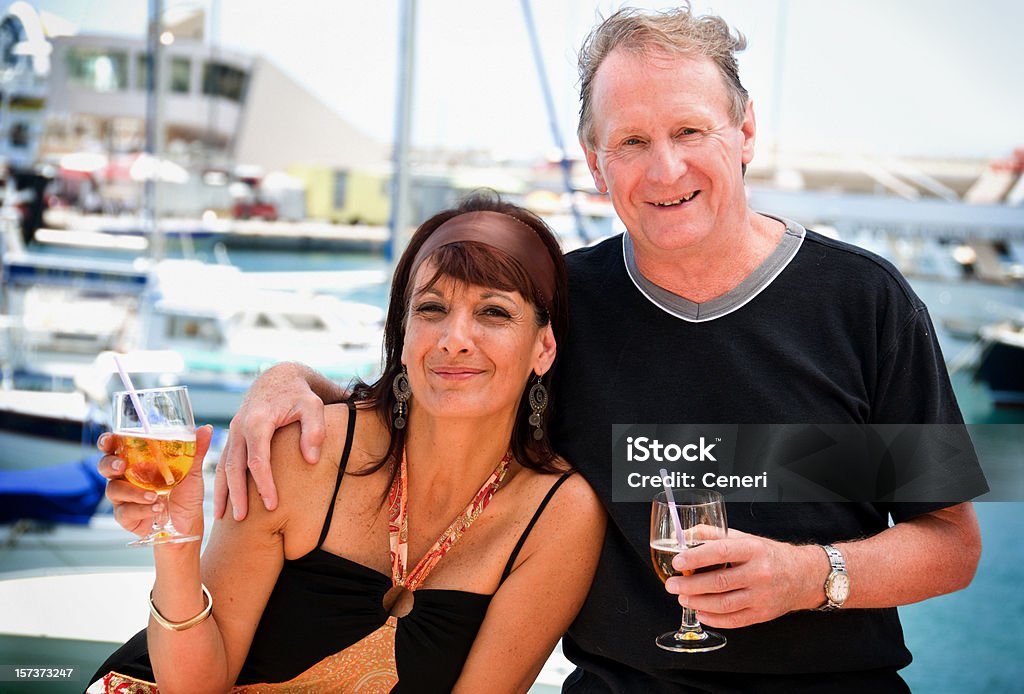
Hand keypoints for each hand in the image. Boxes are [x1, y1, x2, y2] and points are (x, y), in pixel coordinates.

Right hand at [98, 425, 213, 537]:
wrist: (188, 523)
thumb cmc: (186, 494)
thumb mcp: (193, 471)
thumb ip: (196, 451)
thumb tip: (206, 429)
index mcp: (138, 462)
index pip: (116, 448)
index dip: (107, 442)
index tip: (109, 440)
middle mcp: (126, 478)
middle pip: (105, 466)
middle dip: (110, 464)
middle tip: (122, 465)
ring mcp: (124, 498)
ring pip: (114, 490)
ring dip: (133, 491)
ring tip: (154, 495)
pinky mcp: (126, 517)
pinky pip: (126, 511)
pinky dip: (141, 509)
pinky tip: (156, 508)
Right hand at [213, 363, 327, 520]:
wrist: (279, 378)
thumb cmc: (299, 394)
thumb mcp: (313, 406)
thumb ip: (314, 430)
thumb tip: (310, 460)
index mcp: (258, 421)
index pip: (258, 459)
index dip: (264, 484)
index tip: (272, 506)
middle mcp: (240, 427)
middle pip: (234, 466)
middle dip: (237, 494)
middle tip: (241, 520)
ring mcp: (234, 432)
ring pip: (224, 466)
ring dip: (223, 492)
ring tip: (225, 518)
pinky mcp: (234, 437)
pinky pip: (224, 462)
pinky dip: (222, 482)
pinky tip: (223, 501)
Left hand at [664, 529, 823, 628]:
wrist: (804, 575)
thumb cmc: (770, 555)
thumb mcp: (746, 538)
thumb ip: (715, 535)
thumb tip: (686, 533)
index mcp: (754, 550)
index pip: (721, 551)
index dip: (697, 557)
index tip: (678, 562)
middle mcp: (759, 573)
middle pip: (719, 582)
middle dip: (690, 585)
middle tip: (672, 585)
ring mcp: (762, 596)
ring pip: (724, 604)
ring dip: (698, 602)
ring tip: (682, 598)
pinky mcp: (762, 614)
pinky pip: (734, 620)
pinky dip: (714, 618)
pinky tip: (700, 612)